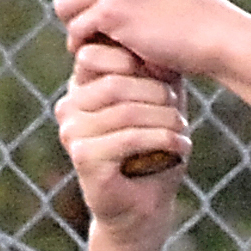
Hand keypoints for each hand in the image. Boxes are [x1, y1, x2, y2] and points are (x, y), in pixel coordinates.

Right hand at [56, 40, 190, 237]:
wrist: (146, 206)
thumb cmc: (155, 150)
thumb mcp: (160, 103)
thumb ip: (155, 72)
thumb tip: (160, 44)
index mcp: (81, 87)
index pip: (97, 53)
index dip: (139, 62)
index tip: (169, 82)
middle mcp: (69, 106)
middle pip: (117, 82)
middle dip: (157, 95)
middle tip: (179, 113)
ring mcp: (71, 132)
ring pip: (126, 110)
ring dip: (165, 119)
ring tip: (182, 131)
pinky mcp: (83, 157)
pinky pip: (128, 137)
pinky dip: (163, 140)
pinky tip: (181, 147)